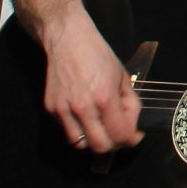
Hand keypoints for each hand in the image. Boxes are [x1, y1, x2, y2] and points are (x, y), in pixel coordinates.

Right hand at [42, 10, 142, 152]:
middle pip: (100, 147)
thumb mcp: (124, 78)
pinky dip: (79, 130)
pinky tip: (87, 117)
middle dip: (114, 145)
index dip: (132, 140)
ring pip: (80, 144)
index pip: (120, 135)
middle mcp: (82, 107)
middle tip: (120, 136)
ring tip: (103, 129)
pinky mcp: (50, 109)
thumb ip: (131, 105)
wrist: (68, 40)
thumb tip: (132, 128)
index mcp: (104, 98)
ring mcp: (63, 110)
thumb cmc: (99, 56)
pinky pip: (67, 130)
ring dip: (94, 142)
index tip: (136, 136)